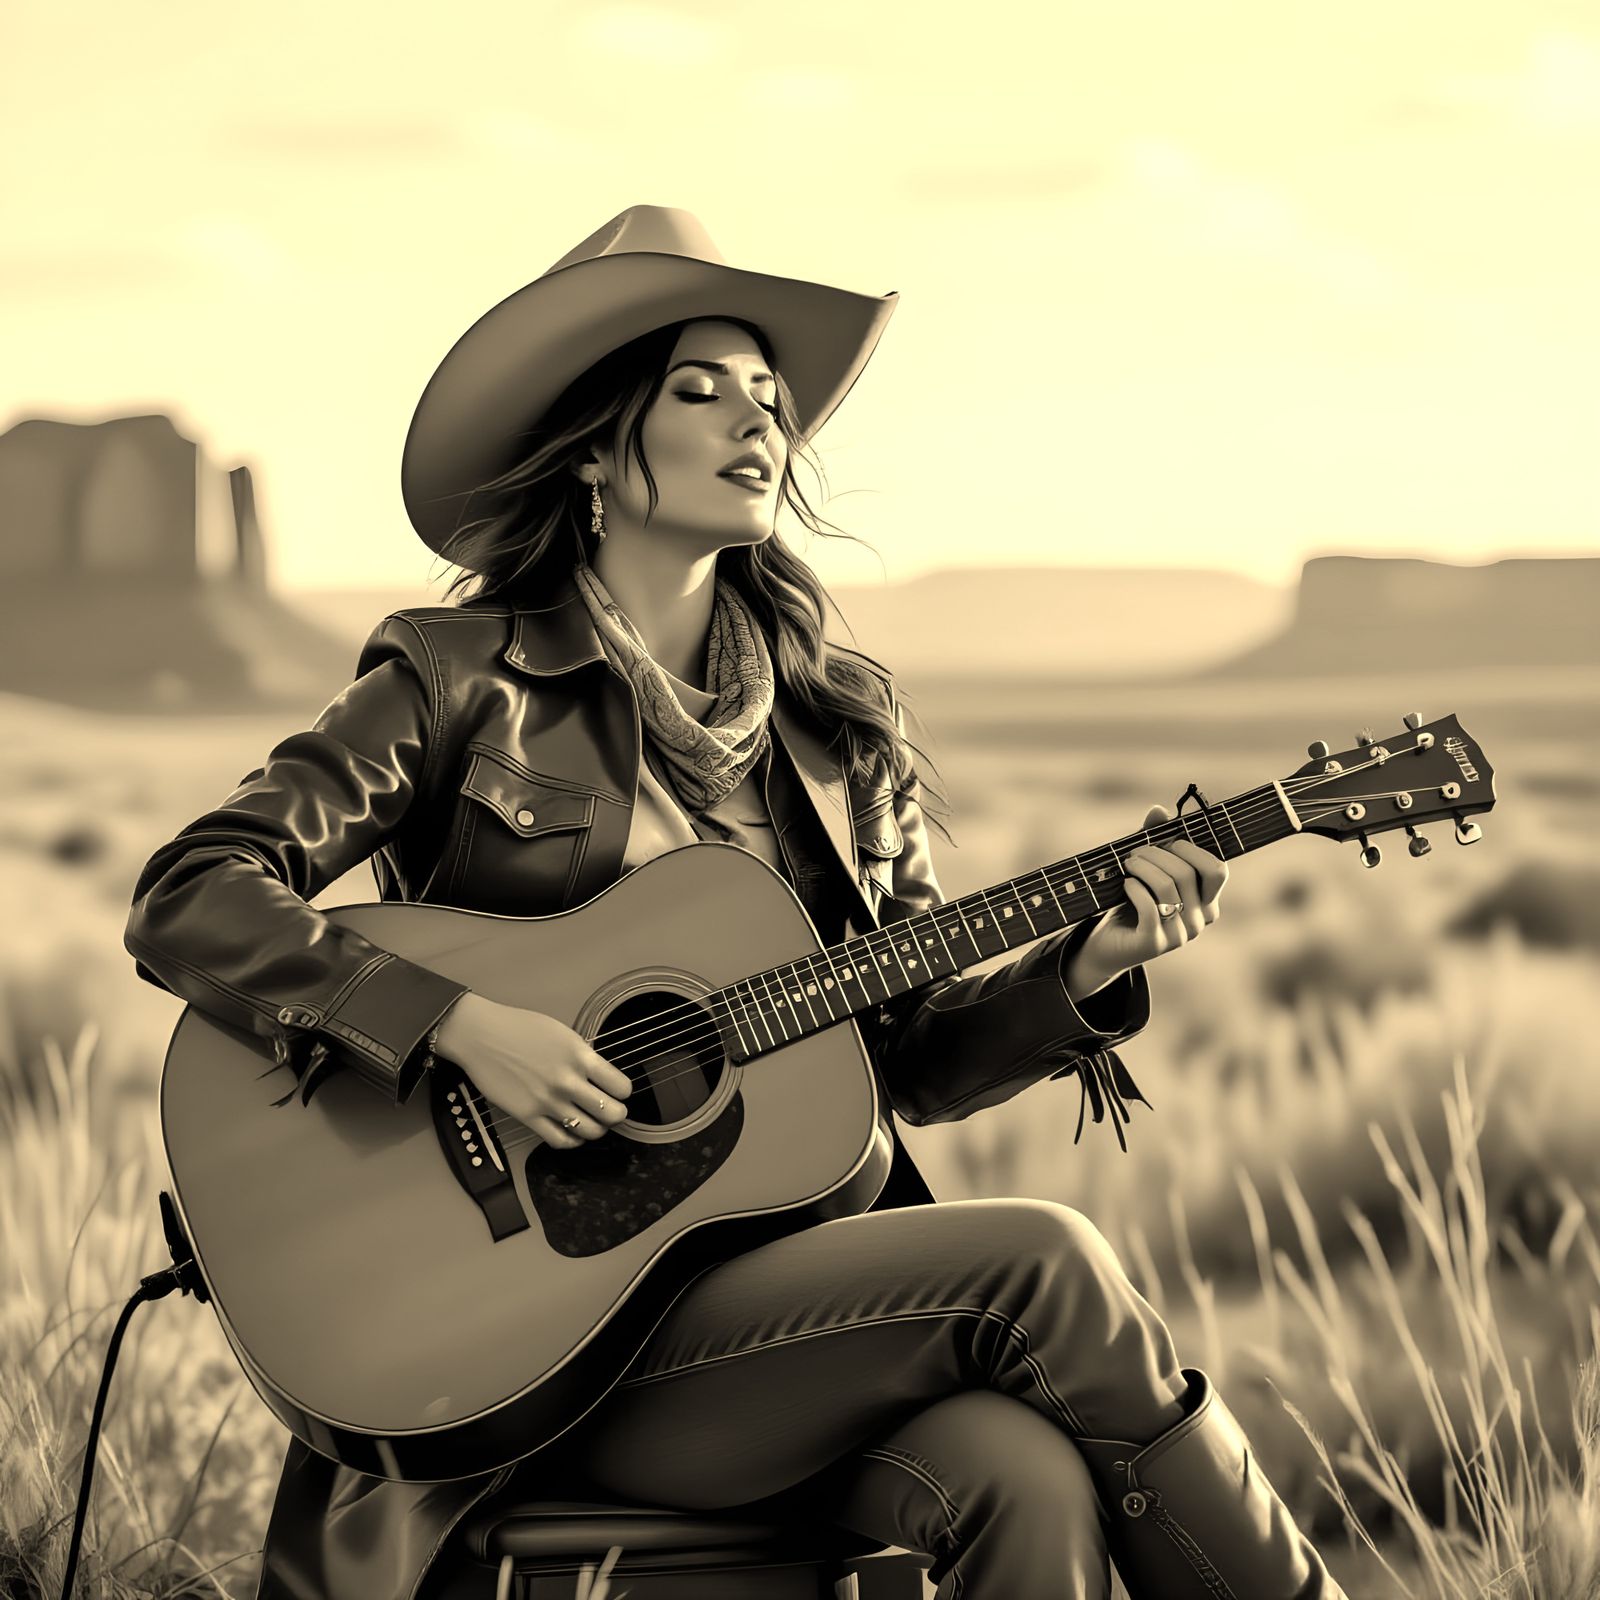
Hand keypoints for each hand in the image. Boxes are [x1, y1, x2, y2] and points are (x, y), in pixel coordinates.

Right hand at [433, 993, 632, 1147]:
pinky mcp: (528, 1116)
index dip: (623, 1092)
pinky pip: (560, 1140)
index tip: (618, 1092)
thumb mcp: (562, 1034)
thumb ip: (582, 1056)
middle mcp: (568, 1081)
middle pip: (611, 1113)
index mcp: (580, 1056)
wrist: (482, 1036)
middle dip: (615, 1115)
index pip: (620, 1086)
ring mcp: (548, 1101)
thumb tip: (599, 1076)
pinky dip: (572, 1140)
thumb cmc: (519, 1028)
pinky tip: (572, 1132)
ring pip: (590, 1131)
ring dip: (596, 1129)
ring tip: (591, 1122)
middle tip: (610, 1111)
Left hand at [1069, 804, 1227, 994]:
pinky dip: (1135, 888)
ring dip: (1143, 867)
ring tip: (1128, 863)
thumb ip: (1155, 841)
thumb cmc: (1132, 902)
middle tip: (1136, 851)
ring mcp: (1179, 935)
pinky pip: (1149, 907)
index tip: (1167, 841)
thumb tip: (1159, 810)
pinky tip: (1126, 884)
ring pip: (1168, 887)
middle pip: (1187, 873)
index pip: (1217, 870)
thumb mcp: (1145, 870)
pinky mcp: (1154, 944)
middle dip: (1158, 854)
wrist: (1108, 944)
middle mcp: (1199, 920)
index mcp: (1207, 902)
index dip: (1192, 849)